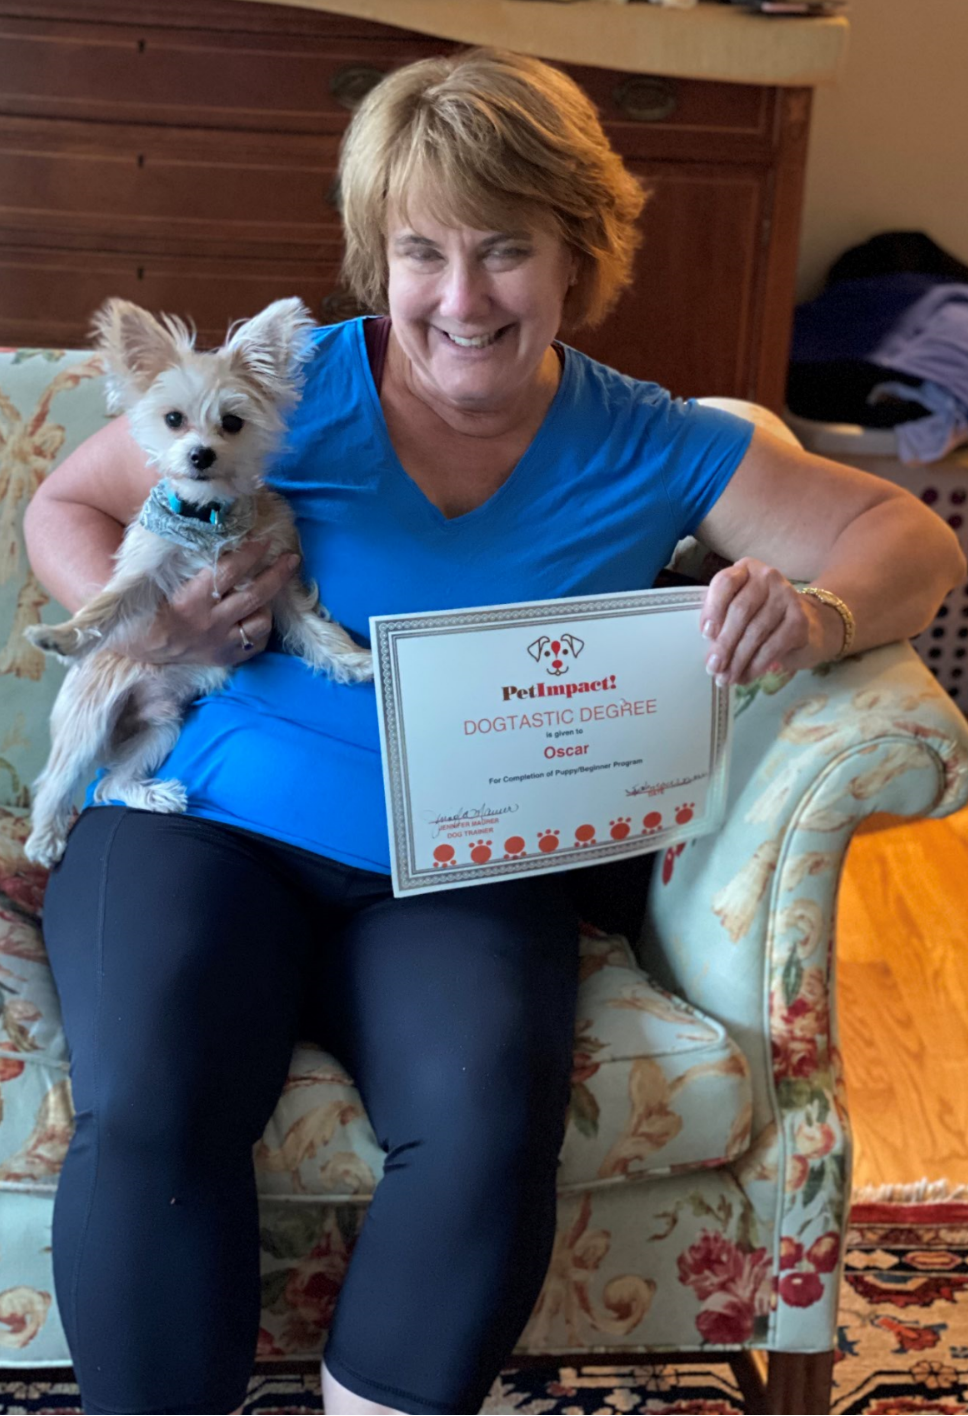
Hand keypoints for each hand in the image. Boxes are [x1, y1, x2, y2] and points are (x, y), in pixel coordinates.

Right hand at [123, 539, 300, 667]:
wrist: (140, 647)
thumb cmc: (147, 604)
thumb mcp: (156, 579)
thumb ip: (179, 556)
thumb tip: (201, 520)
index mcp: (190, 600)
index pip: (228, 572)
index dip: (249, 554)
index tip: (263, 540)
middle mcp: (209, 623)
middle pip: (254, 595)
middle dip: (277, 574)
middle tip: (292, 558)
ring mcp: (220, 642)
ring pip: (261, 620)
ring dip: (270, 602)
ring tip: (272, 587)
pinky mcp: (227, 657)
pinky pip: (258, 642)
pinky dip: (263, 626)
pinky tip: (259, 613)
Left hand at [700, 557, 843, 686]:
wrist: (807, 622)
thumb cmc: (760, 615)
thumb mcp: (737, 610)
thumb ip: (722, 619)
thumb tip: (711, 648)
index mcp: (746, 569)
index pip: (726, 583)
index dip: (712, 609)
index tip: (705, 634)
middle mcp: (768, 577)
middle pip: (740, 610)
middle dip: (723, 644)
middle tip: (713, 668)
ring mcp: (787, 596)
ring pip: (755, 632)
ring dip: (738, 660)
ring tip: (726, 678)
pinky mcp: (799, 620)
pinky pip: (772, 646)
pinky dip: (756, 665)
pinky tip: (746, 677)